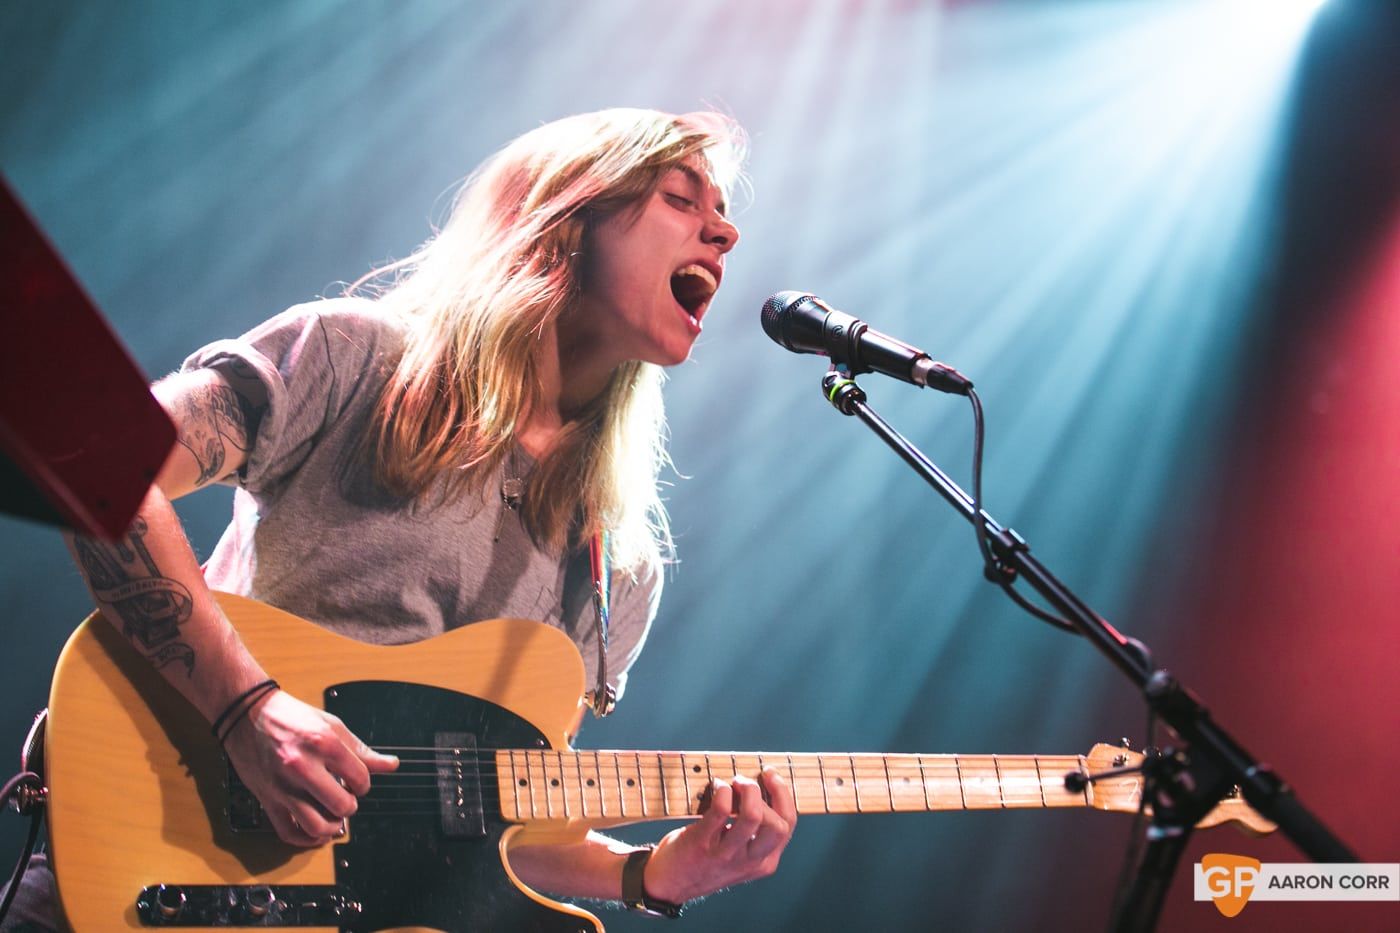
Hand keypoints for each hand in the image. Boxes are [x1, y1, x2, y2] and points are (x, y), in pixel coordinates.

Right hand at [221, 689, 398, 846]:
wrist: (247, 714)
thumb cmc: (289, 717)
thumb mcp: (331, 725)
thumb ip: (361, 750)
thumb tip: (390, 765)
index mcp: (323, 744)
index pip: (360, 779)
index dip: (363, 784)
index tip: (356, 781)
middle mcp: (302, 766)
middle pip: (341, 805)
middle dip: (349, 805)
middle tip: (345, 798)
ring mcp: (283, 785)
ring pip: (316, 825)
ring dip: (331, 826)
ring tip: (334, 817)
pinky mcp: (267, 798)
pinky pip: (288, 831)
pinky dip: (306, 839)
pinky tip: (316, 832)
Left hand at [643, 768, 796, 903]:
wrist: (669, 884)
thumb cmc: (706, 861)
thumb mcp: (740, 857)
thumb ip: (754, 835)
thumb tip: (759, 787)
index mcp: (764, 862)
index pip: (788, 826)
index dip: (783, 795)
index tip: (770, 776)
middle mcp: (749, 862)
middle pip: (778, 824)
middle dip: (769, 793)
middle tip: (748, 781)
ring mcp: (725, 855)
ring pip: (753, 816)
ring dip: (747, 790)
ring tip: (734, 782)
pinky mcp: (702, 844)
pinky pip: (721, 810)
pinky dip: (722, 791)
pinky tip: (716, 787)